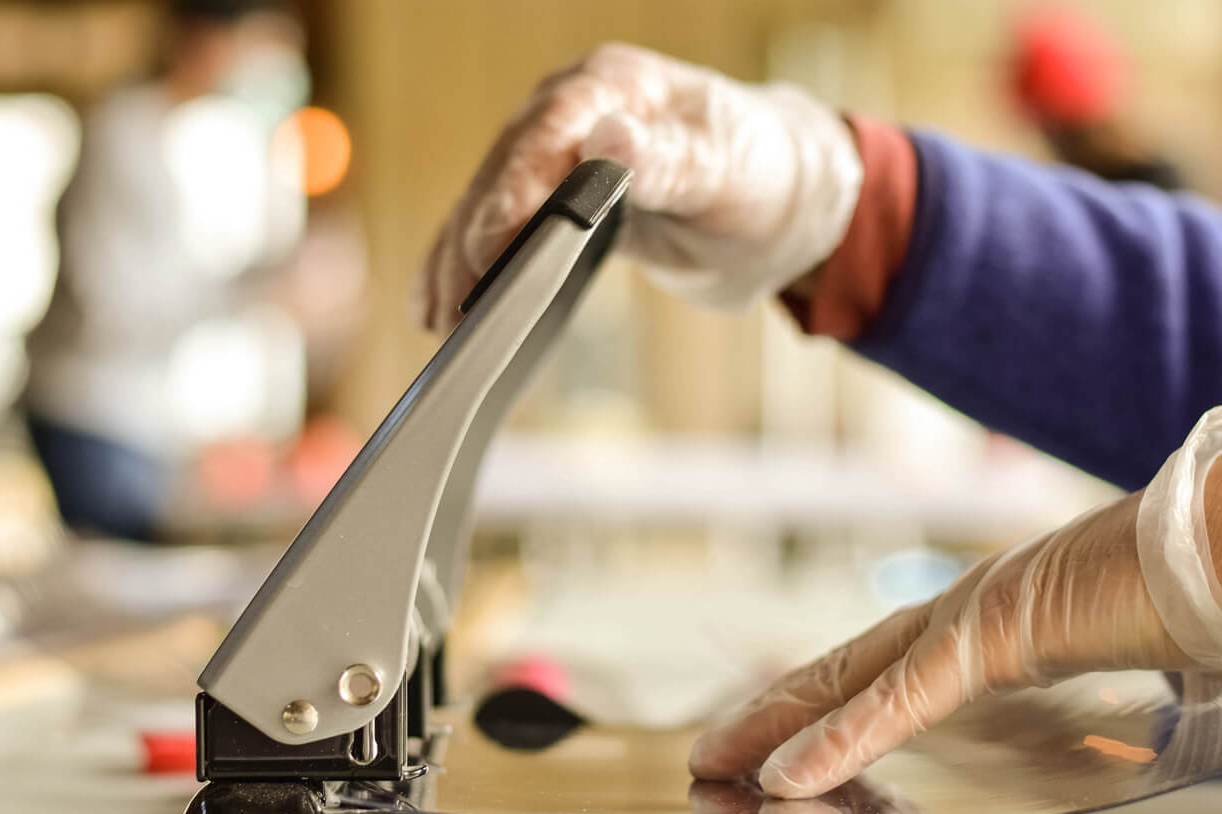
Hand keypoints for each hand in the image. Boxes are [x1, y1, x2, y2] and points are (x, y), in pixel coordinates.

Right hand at [415, 43, 861, 329]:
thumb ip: (671, 158)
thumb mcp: (729, 170)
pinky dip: (469, 266)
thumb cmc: (765, 175)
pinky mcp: (557, 200)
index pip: (550, 131)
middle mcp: (578, 113)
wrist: (783, 200)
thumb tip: (611, 140)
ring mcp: (560, 155)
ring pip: (490, 203)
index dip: (515, 188)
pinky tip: (440, 306)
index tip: (494, 242)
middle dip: (474, 236)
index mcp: (619, 87)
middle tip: (458, 301)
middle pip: (504, 170)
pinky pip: (500, 229)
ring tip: (438, 318)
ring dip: (458, 260)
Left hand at [690, 408, 1221, 798]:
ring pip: (850, 681)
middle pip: (845, 666)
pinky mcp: (991, 635)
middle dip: (774, 710)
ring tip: (720, 762)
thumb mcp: (1149, 641)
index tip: (783, 730)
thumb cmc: (1199, 582)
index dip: (828, 697)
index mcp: (997, 610)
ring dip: (779, 727)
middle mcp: (967, 605)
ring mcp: (970, 615)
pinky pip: (899, 701)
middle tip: (715, 747)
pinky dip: (840, 740)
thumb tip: (1176, 684)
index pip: (887, 663)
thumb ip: (1139, 667)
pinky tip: (790, 770)